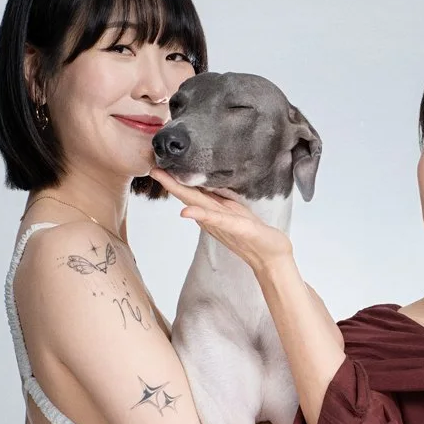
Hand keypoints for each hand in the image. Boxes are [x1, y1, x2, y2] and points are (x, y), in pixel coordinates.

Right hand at [152, 168, 293, 271]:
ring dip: (180, 192)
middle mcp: (215, 216)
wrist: (271, 258)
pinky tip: (186, 212)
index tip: (160, 165)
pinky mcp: (237, 228)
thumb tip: (206, 188)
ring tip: (163, 179)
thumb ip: (221, 202)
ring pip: (198, 205)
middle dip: (171, 183)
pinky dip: (201, 214)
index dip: (177, 180)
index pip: (193, 192)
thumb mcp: (237, 213)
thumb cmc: (255, 235)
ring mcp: (224, 223)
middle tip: (152, 169)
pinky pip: (218, 220)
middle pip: (190, 197)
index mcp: (216, 210)